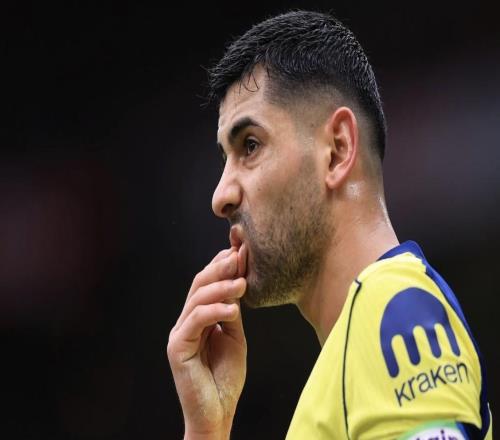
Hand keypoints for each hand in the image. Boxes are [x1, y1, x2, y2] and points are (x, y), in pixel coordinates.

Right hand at [167, 244, 246, 439]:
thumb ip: (231, 312)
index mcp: (198, 317)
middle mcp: (186, 321)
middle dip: (220, 268)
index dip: (222, 265)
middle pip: (199, 284)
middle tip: (240, 257)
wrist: (217, 412)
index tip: (242, 252)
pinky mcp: (177, 347)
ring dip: (221, 287)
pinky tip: (233, 308)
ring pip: (197, 298)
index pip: (207, 283)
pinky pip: (195, 320)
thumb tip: (237, 282)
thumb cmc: (225, 377)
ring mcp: (179, 333)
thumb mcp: (235, 337)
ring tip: (242, 283)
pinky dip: (214, 310)